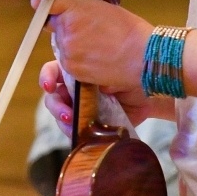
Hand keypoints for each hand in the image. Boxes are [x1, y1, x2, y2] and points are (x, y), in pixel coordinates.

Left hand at [31, 0, 152, 95]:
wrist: (142, 55)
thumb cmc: (128, 29)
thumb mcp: (101, 7)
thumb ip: (75, 6)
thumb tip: (48, 2)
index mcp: (73, 8)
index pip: (48, 6)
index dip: (51, 9)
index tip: (48, 6)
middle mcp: (65, 28)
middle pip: (56, 28)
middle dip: (68, 30)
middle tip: (91, 33)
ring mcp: (66, 50)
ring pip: (62, 47)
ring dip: (74, 47)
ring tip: (97, 47)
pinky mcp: (72, 68)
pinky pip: (69, 63)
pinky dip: (79, 62)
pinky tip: (97, 59)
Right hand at [40, 60, 174, 129]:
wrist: (150, 85)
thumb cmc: (130, 67)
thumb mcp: (108, 63)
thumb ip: (91, 66)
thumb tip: (85, 76)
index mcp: (75, 70)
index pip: (52, 72)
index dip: (46, 78)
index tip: (49, 84)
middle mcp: (76, 89)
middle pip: (53, 96)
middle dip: (55, 105)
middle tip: (66, 112)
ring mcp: (82, 107)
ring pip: (61, 115)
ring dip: (62, 119)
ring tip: (72, 122)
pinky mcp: (90, 124)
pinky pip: (74, 131)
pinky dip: (73, 132)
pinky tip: (78, 132)